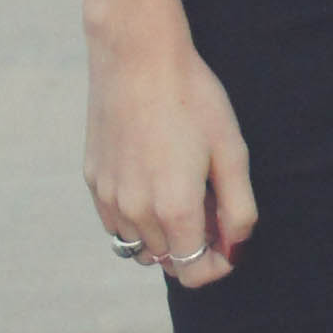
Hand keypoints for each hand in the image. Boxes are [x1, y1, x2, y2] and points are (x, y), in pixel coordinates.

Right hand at [88, 36, 256, 289]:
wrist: (137, 58)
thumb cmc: (193, 101)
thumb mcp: (231, 153)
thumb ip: (238, 211)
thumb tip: (235, 250)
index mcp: (174, 210)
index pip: (193, 273)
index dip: (217, 265)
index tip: (228, 241)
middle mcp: (136, 213)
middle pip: (169, 260)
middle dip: (194, 244)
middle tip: (210, 201)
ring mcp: (109, 199)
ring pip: (140, 246)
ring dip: (164, 235)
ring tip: (181, 189)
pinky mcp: (93, 181)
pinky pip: (117, 224)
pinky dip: (138, 219)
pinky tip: (153, 180)